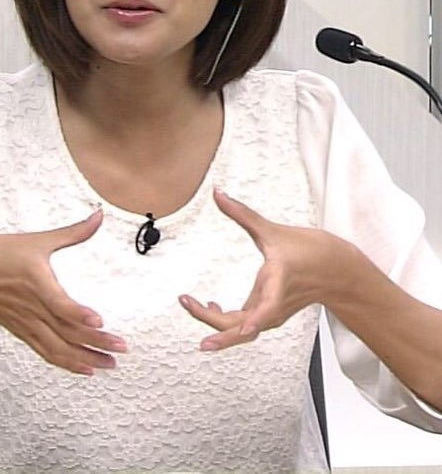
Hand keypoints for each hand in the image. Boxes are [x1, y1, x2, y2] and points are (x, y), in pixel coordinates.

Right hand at [0, 210, 126, 374]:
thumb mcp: (37, 239)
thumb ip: (72, 232)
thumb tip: (97, 217)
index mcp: (36, 283)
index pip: (59, 304)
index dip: (79, 314)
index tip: (99, 321)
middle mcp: (33, 308)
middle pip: (66, 331)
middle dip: (95, 343)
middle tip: (120, 348)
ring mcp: (27, 323)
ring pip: (58, 348)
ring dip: (84, 359)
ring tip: (109, 364)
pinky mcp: (22, 332)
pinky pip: (46, 352)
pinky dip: (66, 362)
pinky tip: (84, 368)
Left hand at [178, 189, 352, 350]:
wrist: (338, 271)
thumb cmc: (311, 251)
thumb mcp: (273, 229)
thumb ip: (241, 213)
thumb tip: (218, 193)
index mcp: (278, 282)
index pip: (268, 307)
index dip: (256, 320)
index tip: (245, 328)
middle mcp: (275, 304)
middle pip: (244, 328)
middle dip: (214, 322)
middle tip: (187, 303)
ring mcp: (273, 313)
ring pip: (243, 332)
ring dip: (217, 326)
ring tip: (190, 305)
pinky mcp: (271, 314)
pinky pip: (246, 326)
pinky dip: (227, 321)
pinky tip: (212, 307)